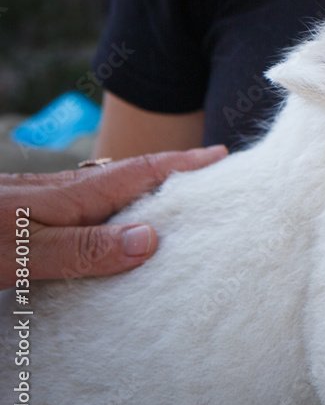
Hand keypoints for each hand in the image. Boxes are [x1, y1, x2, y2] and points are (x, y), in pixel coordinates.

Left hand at [1, 146, 226, 286]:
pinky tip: (110, 232)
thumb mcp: (21, 251)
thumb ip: (83, 247)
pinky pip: (85, 211)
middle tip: (213, 177)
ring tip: (174, 204)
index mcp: (70, 198)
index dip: (183, 164)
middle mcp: (61, 196)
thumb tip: (151, 240)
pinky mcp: (26, 220)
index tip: (223, 153)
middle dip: (173, 173)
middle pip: (129, 178)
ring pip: (106, 195)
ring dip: (143, 194)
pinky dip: (113, 214)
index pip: (140, 174)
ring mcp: (43, 206)